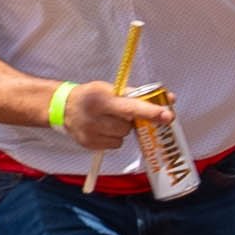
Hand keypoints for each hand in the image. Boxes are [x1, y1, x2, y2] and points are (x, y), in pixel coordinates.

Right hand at [55, 80, 170, 151]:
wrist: (64, 108)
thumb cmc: (93, 96)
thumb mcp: (111, 89)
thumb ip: (139, 94)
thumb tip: (169, 99)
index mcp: (102, 99)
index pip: (131, 107)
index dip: (150, 112)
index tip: (168, 116)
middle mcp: (95, 117)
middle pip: (128, 126)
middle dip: (129, 121)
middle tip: (120, 113)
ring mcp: (91, 133)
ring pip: (123, 137)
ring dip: (122, 130)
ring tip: (109, 120)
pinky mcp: (89, 144)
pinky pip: (115, 145)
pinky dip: (114, 138)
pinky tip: (104, 129)